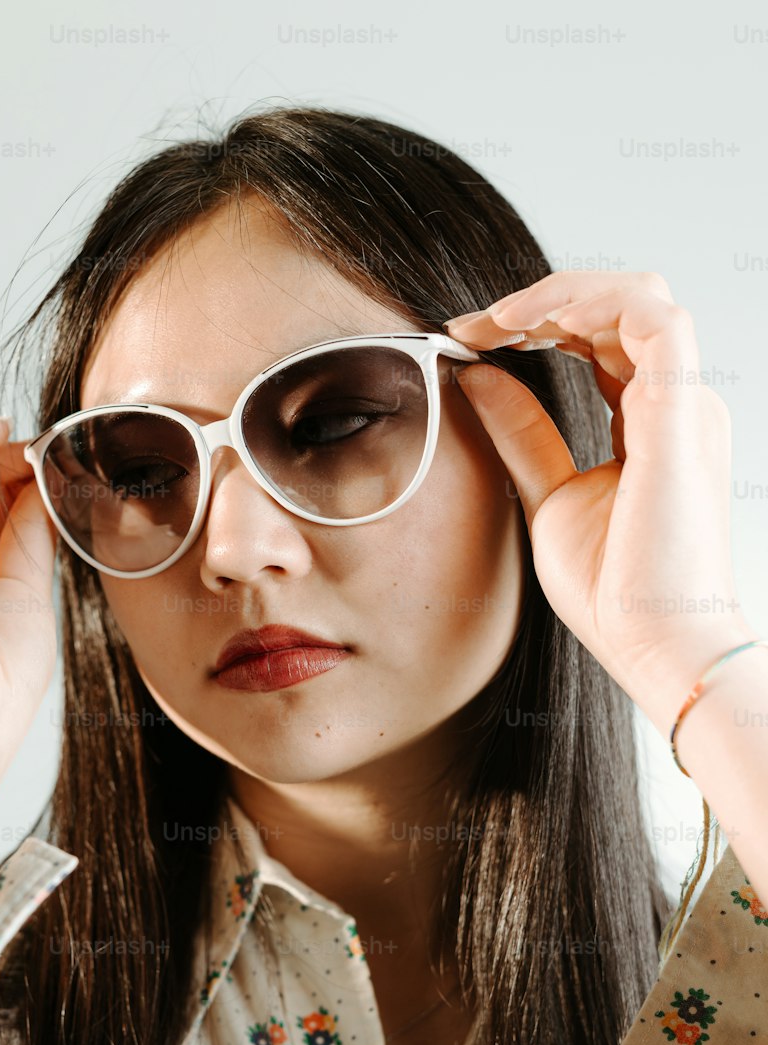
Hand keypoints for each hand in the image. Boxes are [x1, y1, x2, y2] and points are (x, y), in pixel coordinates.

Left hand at [444, 272, 754, 732]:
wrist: (651, 644)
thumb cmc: (615, 591)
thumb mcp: (548, 496)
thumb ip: (521, 435)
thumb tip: (476, 379)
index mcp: (651, 421)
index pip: (601, 341)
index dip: (537, 327)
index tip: (468, 341)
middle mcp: (675, 404)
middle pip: (617, 309)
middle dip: (539, 304)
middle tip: (470, 327)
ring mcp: (684, 404)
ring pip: (638, 296)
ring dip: (560, 294)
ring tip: (496, 320)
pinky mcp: (681, 413)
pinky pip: (653, 318)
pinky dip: (592, 304)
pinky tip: (533, 325)